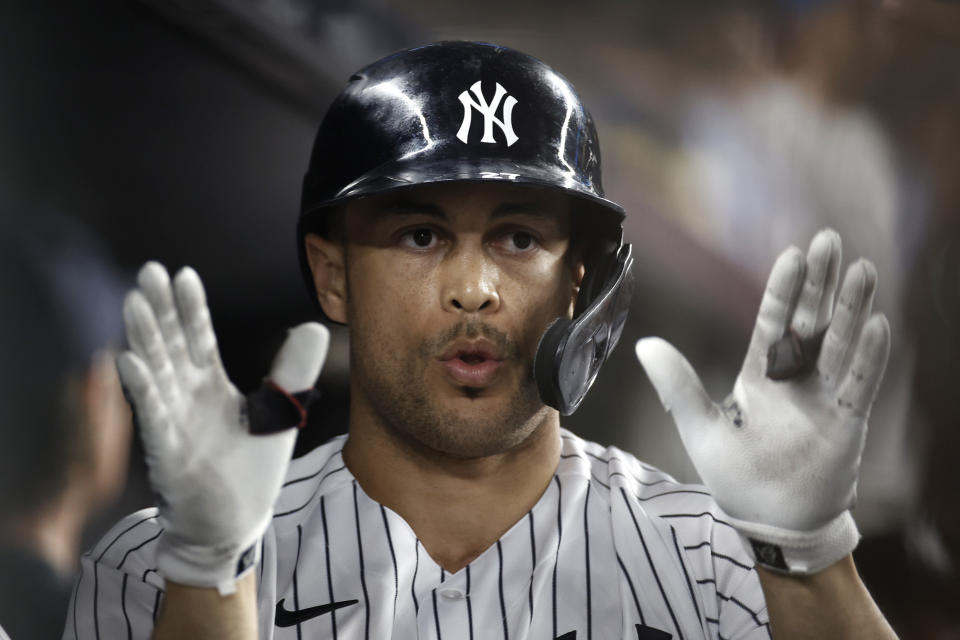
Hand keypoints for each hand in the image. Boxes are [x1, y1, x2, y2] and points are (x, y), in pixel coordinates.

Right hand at [117, 262, 328, 593]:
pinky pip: (153, 416)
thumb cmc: (247, 471)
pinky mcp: (169, 451)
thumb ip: (293, 371)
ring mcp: (175, 422)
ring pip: (158, 373)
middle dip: (161, 310)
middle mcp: (188, 398)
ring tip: (135, 303)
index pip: (200, 339)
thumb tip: (315, 327)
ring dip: (145, 339)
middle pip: (172, 345)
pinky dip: (142, 389)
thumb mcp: (280, 414)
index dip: (191, 308)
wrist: (232, 524)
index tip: (183, 274)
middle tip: (149, 270)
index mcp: (211, 387)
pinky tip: (128, 361)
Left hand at [635, 229, 889, 573]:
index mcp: (759, 376)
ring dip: (850, 307)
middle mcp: (795, 379)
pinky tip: (877, 323)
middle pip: (811, 321)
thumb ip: (677, 386)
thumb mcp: (700, 427)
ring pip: (840, 344)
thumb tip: (644, 344)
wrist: (768, 521)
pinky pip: (859, 383)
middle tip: (830, 240)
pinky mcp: (846, 422)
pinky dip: (868, 356)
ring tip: (862, 268)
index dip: (783, 290)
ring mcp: (823, 398)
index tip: (792, 253)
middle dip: (820, 282)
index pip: (773, 322)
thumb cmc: (734, 476)